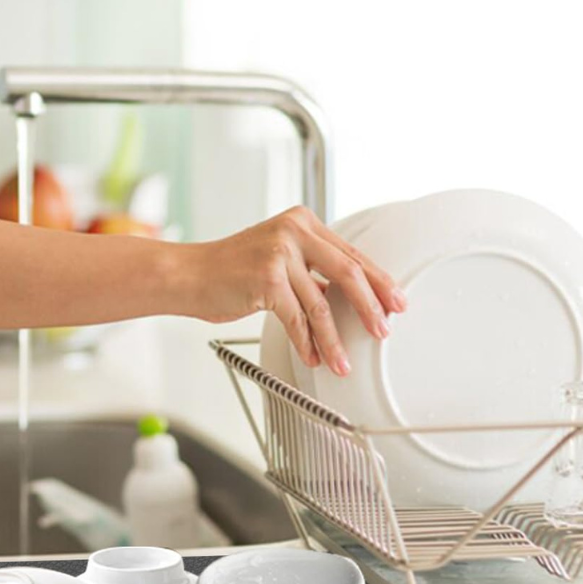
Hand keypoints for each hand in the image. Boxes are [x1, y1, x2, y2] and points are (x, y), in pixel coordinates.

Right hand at [189, 206, 406, 374]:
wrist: (188, 275)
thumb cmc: (228, 271)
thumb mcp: (277, 258)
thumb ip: (310, 269)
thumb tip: (346, 296)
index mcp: (302, 222)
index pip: (351, 253)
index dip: (378, 280)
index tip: (394, 301)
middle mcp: (294, 231)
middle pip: (348, 272)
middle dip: (371, 306)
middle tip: (383, 329)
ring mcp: (280, 253)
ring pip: (321, 303)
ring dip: (335, 338)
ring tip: (344, 361)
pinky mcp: (267, 279)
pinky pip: (297, 318)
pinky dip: (307, 343)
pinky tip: (314, 357)